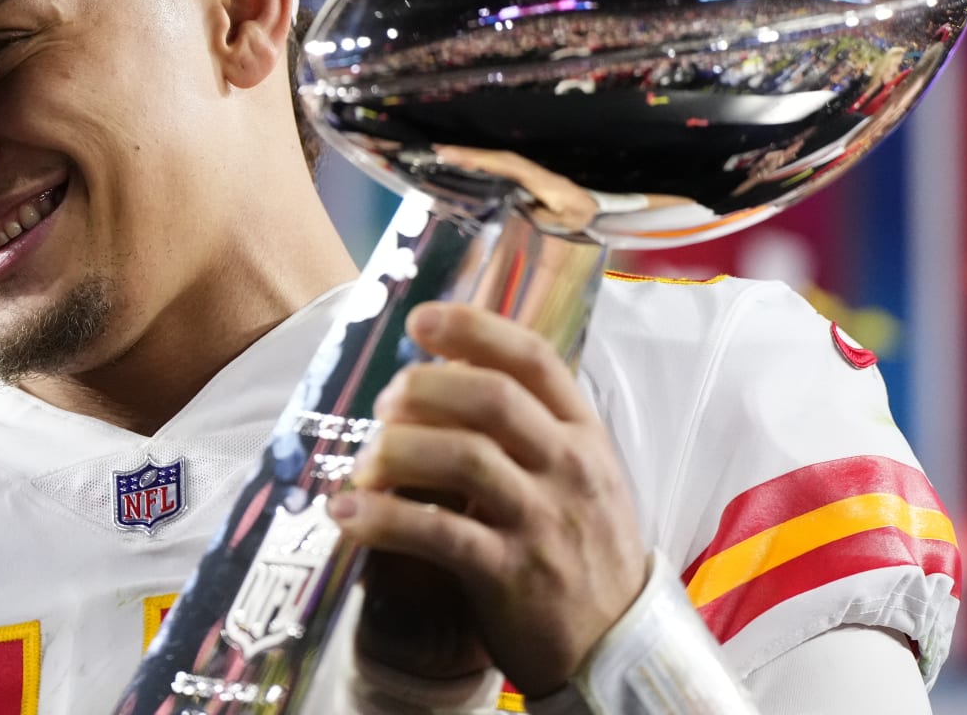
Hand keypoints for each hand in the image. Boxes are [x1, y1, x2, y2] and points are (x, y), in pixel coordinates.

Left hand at [328, 301, 649, 698]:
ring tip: (363, 461)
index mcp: (583, 434)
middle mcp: (568, 467)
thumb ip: (532, 428)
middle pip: (491, 399)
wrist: (619, 647)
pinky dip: (385, 520)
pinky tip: (347, 514)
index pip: (533, 359)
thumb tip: (452, 375)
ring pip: (464, 458)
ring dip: (397, 450)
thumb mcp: (581, 476)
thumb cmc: (584, 550)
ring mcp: (543, 520)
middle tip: (384, 401)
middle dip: (424, 389)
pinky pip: (440, 534)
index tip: (420, 319)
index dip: (473, 329)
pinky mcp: (512, 574)